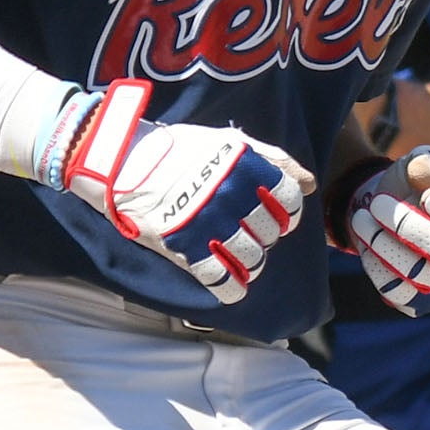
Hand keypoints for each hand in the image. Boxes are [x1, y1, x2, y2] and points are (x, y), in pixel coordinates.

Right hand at [44, 83, 315, 304]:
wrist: (120, 160)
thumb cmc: (178, 148)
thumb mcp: (228, 141)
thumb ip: (273, 159)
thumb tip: (309, 184)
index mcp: (244, 166)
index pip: (287, 199)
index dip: (287, 213)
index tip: (278, 218)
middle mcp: (230, 195)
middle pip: (270, 231)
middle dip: (266, 237)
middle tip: (252, 235)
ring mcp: (207, 223)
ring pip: (252, 259)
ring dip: (252, 264)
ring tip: (243, 261)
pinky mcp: (183, 247)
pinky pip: (220, 278)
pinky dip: (232, 289)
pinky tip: (233, 288)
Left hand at [345, 148, 429, 316]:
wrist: (388, 206)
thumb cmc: (411, 182)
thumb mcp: (416, 162)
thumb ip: (424, 161)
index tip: (427, 197)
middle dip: (404, 224)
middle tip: (377, 202)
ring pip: (419, 274)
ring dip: (384, 245)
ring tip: (361, 219)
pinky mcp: (418, 298)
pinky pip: (399, 293)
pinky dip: (378, 268)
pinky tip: (367, 243)